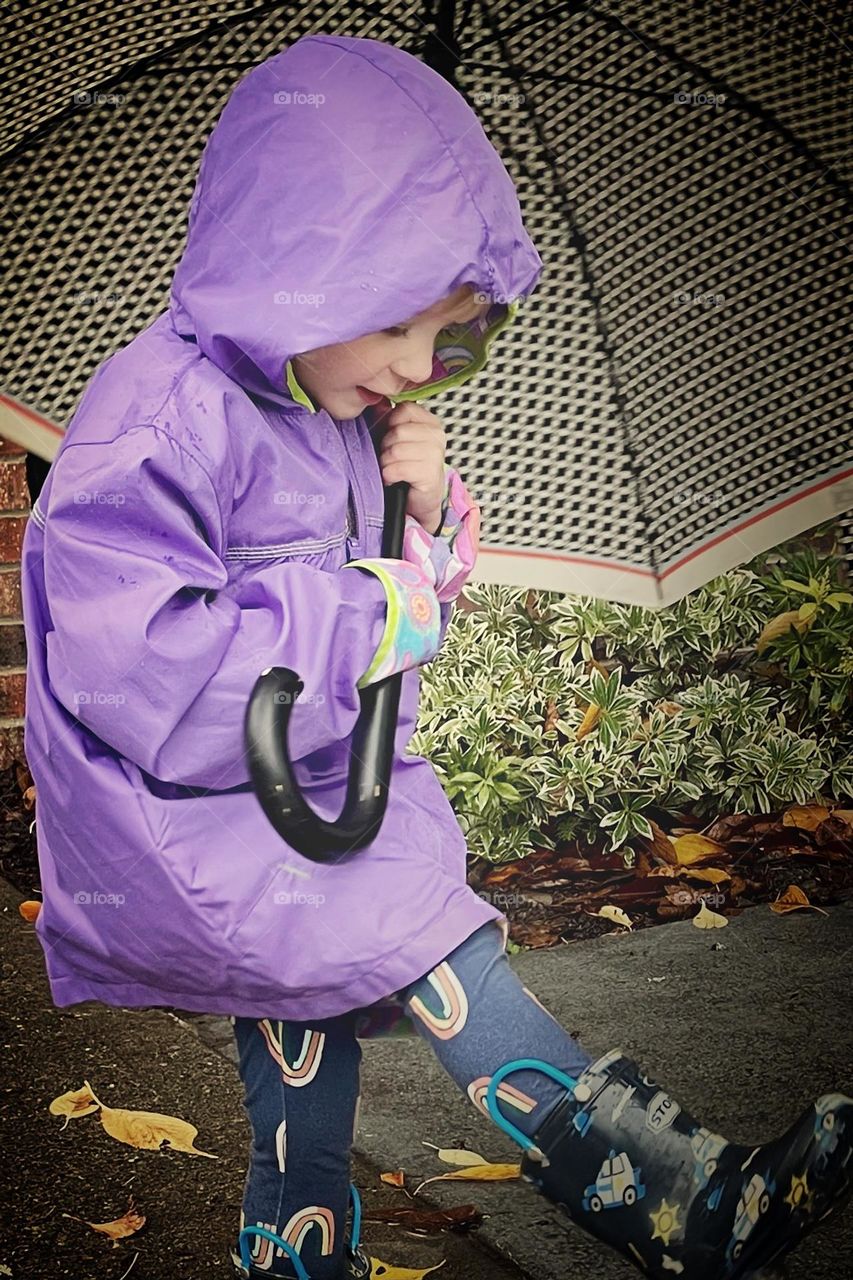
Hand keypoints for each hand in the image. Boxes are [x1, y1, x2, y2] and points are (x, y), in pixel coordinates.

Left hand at [374, 399, 445, 532]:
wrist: (417, 499)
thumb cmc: (405, 467)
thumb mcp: (394, 438)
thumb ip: (386, 418)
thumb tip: (377, 403)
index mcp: (431, 422)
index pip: (404, 409)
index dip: (390, 424)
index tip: (392, 439)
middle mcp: (437, 436)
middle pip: (397, 431)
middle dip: (386, 448)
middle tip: (391, 460)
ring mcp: (436, 455)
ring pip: (395, 451)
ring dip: (386, 464)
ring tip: (393, 469)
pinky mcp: (430, 474)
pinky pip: (397, 469)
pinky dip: (389, 476)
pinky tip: (395, 479)